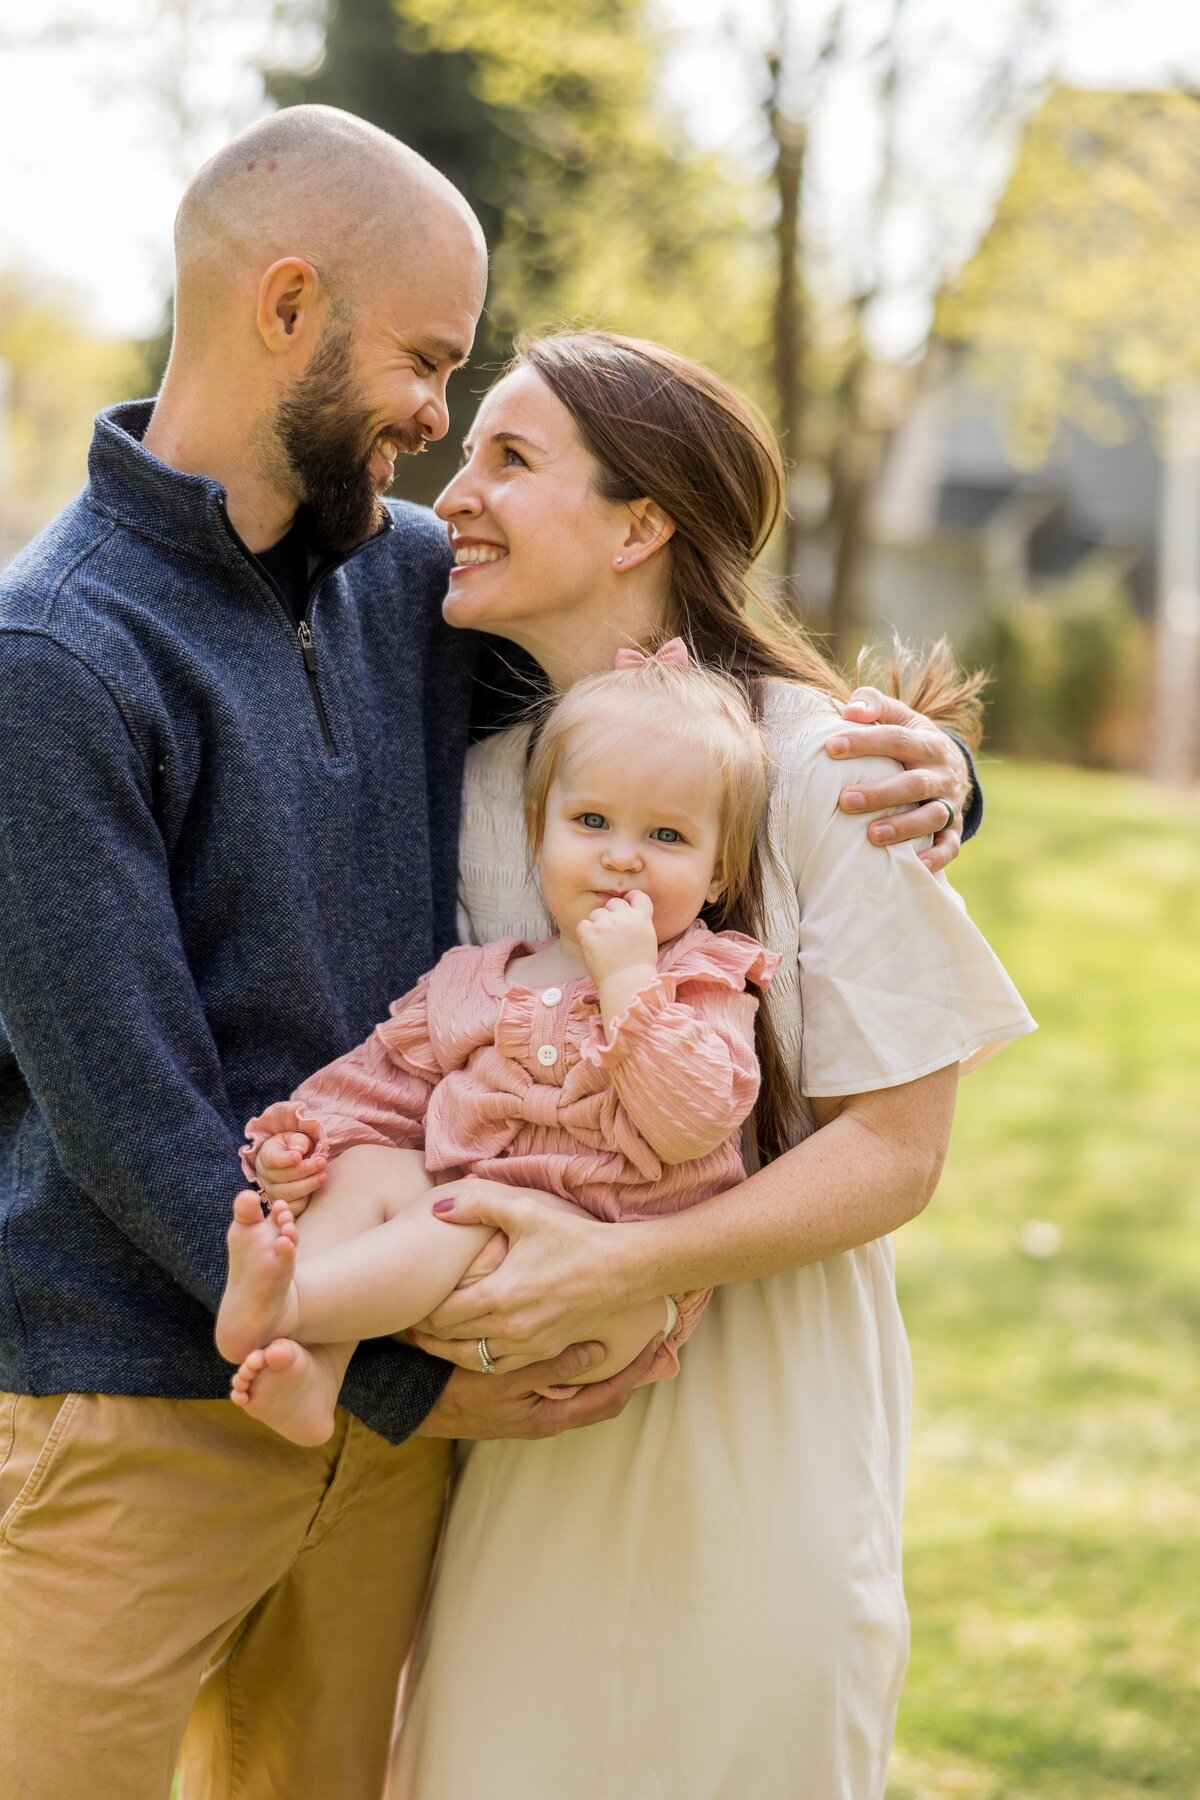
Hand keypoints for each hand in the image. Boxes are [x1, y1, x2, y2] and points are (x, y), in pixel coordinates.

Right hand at [245, 1100, 327, 1209]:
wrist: (293, 1162)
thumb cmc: (295, 1147)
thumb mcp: (295, 1138)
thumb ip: (298, 1142)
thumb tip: (299, 1150)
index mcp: (266, 1157)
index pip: (272, 1159)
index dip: (285, 1159)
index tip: (298, 1156)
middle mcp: (265, 1176)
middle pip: (282, 1177)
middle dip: (305, 1170)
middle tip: (322, 1163)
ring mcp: (272, 1192)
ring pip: (288, 1193)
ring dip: (308, 1185)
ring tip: (324, 1176)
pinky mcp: (282, 1205)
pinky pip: (293, 1207)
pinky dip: (305, 1200)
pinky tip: (316, 1190)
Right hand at [413, 1336, 659, 1440]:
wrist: (415, 1403)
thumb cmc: (457, 1391)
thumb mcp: (504, 1378)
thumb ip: (550, 1366)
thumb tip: (599, 1351)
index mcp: (551, 1417)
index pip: (610, 1396)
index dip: (638, 1372)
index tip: (659, 1345)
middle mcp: (550, 1418)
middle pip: (606, 1398)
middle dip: (633, 1372)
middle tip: (655, 1342)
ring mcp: (538, 1411)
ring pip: (588, 1393)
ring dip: (611, 1370)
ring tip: (630, 1340)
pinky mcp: (525, 1399)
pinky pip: (567, 1386)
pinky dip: (584, 1367)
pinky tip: (585, 1343)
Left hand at [417, 1177, 638, 1363]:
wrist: (622, 1269)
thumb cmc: (573, 1237)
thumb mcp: (526, 1212)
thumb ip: (478, 1206)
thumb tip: (438, 1206)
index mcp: (501, 1295)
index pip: (444, 1314)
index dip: (421, 1311)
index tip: (408, 1304)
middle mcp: (511, 1328)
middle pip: (452, 1341)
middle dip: (427, 1334)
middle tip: (407, 1326)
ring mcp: (529, 1345)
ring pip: (473, 1361)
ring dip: (448, 1353)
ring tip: (430, 1342)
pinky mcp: (545, 1352)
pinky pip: (500, 1366)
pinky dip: (479, 1360)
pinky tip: (470, 1348)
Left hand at [577, 889, 658, 984]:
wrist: (627, 983)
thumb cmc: (638, 967)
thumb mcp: (647, 939)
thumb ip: (638, 923)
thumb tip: (626, 913)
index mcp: (642, 918)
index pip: (637, 895)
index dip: (630, 898)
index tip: (626, 905)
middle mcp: (624, 917)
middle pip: (613, 903)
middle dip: (611, 914)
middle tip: (611, 932)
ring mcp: (606, 924)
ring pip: (596, 914)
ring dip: (597, 925)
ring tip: (602, 944)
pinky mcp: (590, 933)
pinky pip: (582, 925)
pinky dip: (585, 934)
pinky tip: (592, 947)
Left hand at [826, 687, 972, 873]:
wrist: (954, 765)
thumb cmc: (910, 739)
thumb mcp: (899, 716)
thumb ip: (874, 704)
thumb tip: (849, 710)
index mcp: (927, 742)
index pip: (896, 739)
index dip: (865, 742)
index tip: (831, 747)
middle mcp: (942, 773)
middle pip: (913, 784)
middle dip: (880, 794)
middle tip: (844, 800)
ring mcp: (950, 803)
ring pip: (932, 817)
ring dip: (904, 827)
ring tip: (871, 835)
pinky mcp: (953, 829)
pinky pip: (950, 846)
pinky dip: (936, 857)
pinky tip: (914, 866)